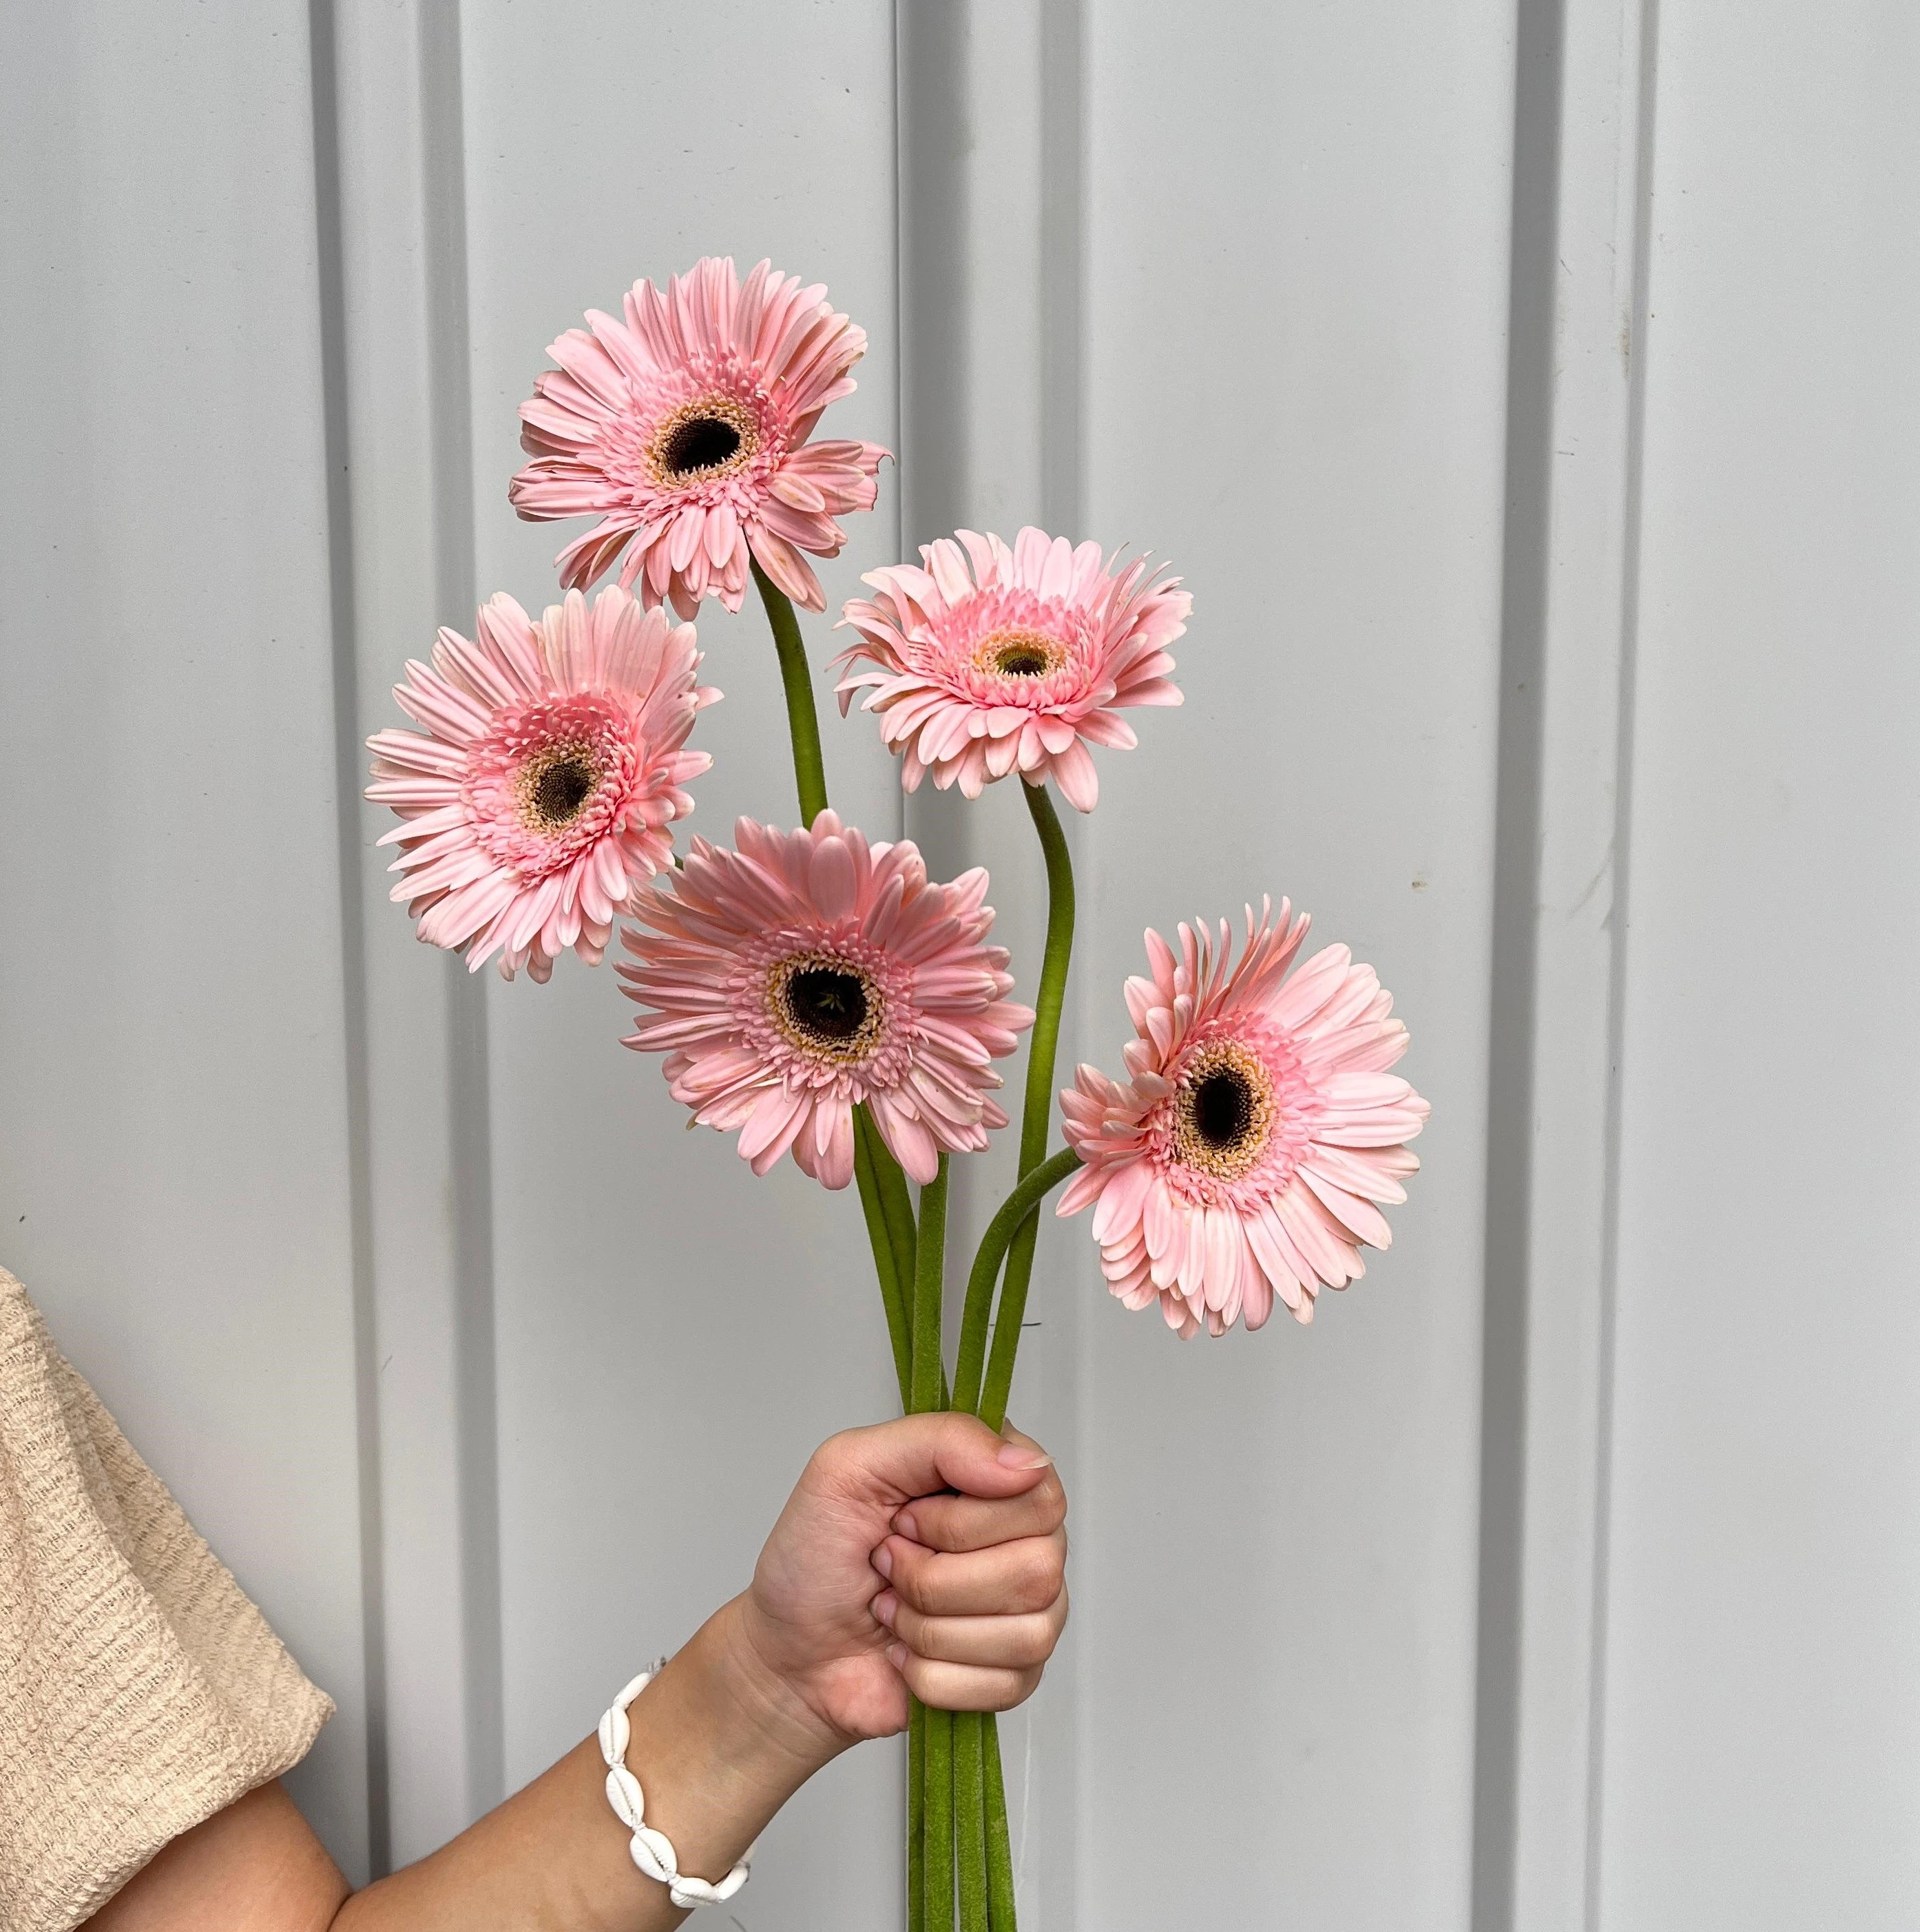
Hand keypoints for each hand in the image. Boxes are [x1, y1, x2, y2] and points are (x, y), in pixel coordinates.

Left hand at [736, 1413, 1068, 1745]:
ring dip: (930, 1628)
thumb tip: (1027, 1463)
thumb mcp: (851, 1467)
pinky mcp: (1015, 1676)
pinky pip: (1005, 1686)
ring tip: (894, 1609)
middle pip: (1037, 1567)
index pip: (1038, 1494)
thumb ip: (941, 1438)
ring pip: (1025, 1632)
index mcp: (995, 1477)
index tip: (905, 1520)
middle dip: (935, 1579)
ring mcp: (1029, 1611)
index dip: (961, 1520)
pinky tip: (906, 1653)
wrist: (788, 1653)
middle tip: (889, 1565)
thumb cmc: (815, 1556)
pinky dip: (932, 1674)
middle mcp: (1026, 1538)